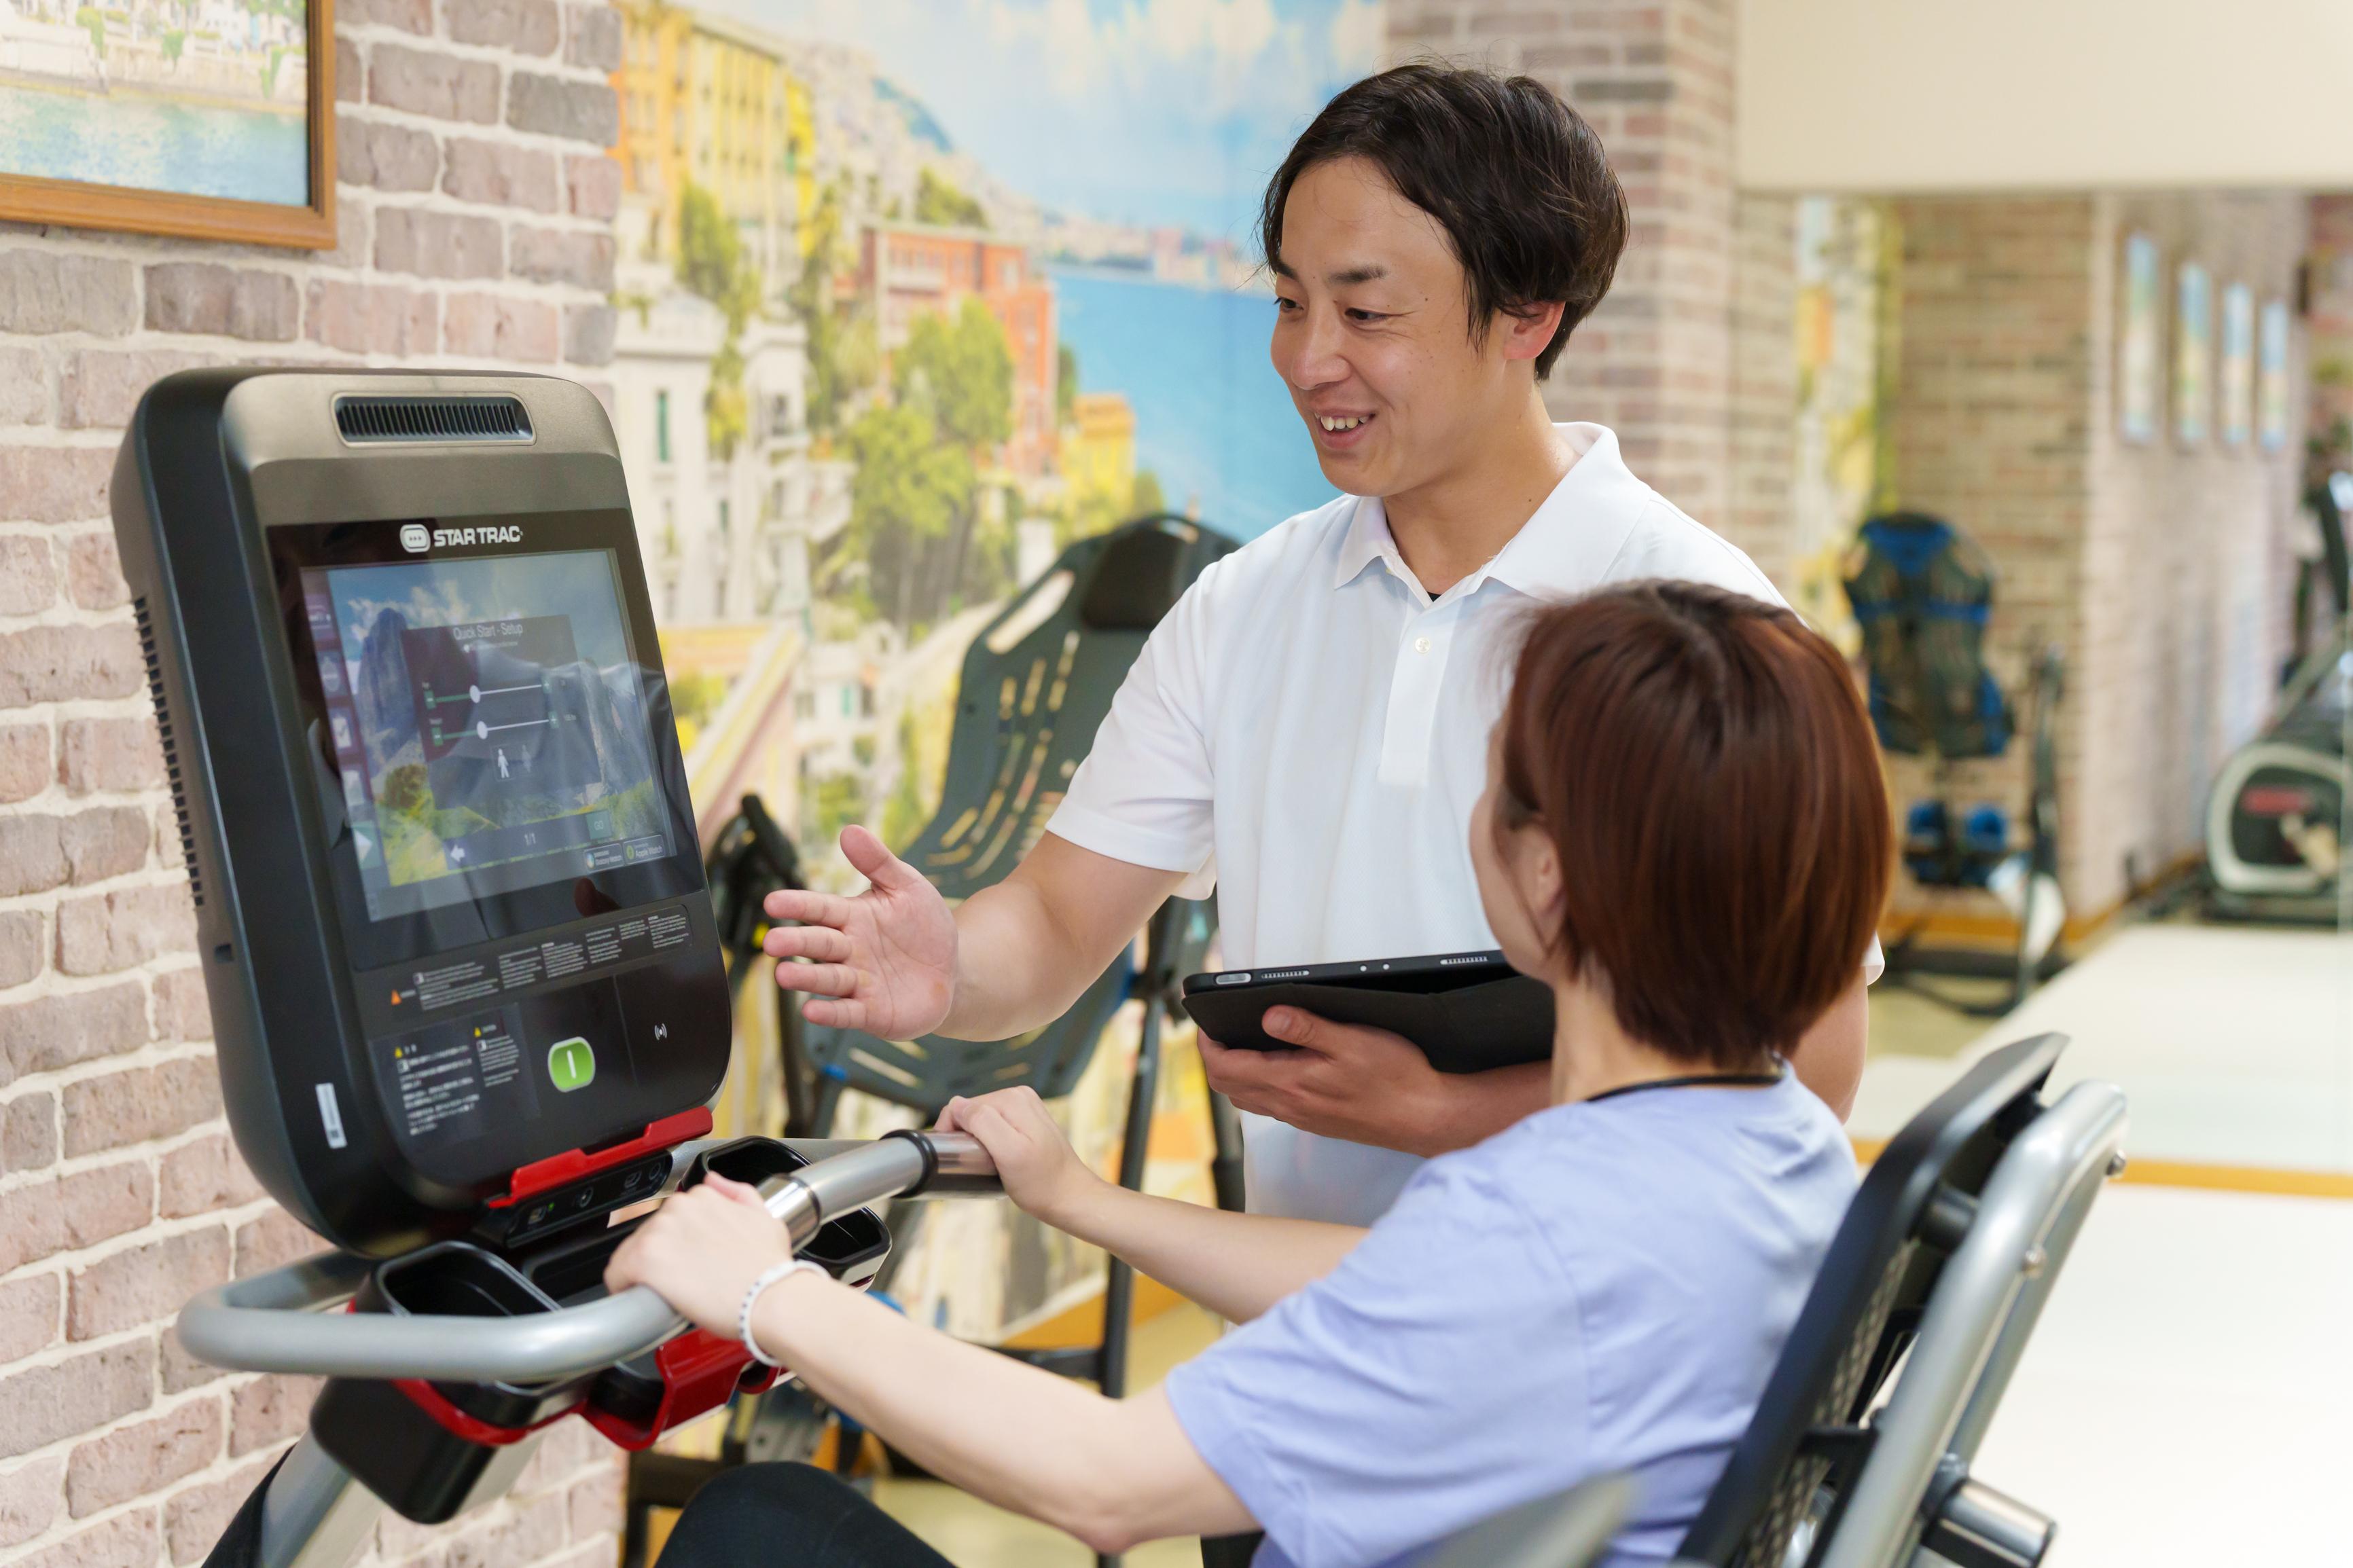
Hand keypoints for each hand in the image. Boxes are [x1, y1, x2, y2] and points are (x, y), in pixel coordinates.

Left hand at [604, 1173, 796, 1337]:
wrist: (769, 1298)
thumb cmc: (768, 1268)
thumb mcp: (764, 1218)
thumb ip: (737, 1193)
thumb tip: (713, 1181)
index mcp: (702, 1195)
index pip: (671, 1218)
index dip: (677, 1245)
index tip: (687, 1262)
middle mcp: (678, 1207)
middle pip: (650, 1235)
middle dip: (661, 1258)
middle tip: (683, 1281)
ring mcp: (659, 1231)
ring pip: (631, 1253)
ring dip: (644, 1273)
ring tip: (669, 1293)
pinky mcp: (644, 1259)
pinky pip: (617, 1273)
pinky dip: (624, 1287)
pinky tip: (644, 1298)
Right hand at [764, 825, 956, 1037]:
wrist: (953, 970)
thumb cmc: (924, 926)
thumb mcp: (907, 887)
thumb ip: (879, 862)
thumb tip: (850, 830)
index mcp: (852, 917)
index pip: (820, 908)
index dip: (797, 905)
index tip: (772, 902)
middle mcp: (849, 950)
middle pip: (819, 944)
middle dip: (795, 942)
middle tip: (771, 942)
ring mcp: (858, 982)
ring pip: (827, 979)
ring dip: (806, 977)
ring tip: (784, 974)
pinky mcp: (870, 1012)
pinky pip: (847, 1012)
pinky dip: (829, 1012)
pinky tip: (811, 1010)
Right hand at [937, 1087, 1102, 1228]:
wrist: (1071, 1197)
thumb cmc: (1041, 1183)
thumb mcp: (1009, 1153)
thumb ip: (983, 1123)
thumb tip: (957, 1105)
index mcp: (1013, 1098)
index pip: (963, 1106)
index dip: (953, 1131)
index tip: (960, 1158)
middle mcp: (1019, 1096)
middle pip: (972, 1112)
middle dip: (967, 1136)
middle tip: (980, 1164)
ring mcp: (1025, 1108)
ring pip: (982, 1120)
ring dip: (977, 1140)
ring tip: (990, 1163)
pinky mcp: (1026, 1121)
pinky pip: (995, 1126)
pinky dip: (990, 1142)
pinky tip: (999, 1159)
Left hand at [1198, 1008, 1531, 1156]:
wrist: (1427, 1118)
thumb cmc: (1397, 1078)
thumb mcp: (1354, 1040)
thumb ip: (1308, 1028)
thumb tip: (1268, 1015)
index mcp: (1291, 1083)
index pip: (1226, 1068)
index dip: (1207, 1044)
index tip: (1204, 1021)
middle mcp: (1290, 1106)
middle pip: (1228, 1086)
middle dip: (1215, 1057)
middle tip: (1216, 1028)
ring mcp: (1302, 1117)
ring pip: (1247, 1098)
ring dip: (1235, 1072)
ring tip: (1240, 1042)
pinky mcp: (1316, 1121)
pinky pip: (1270, 1105)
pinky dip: (1258, 1084)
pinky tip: (1275, 1066)